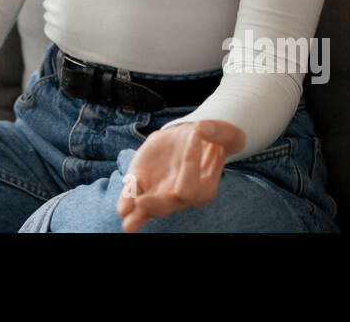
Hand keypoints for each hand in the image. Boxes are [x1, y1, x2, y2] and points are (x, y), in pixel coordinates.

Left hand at [115, 119, 245, 231]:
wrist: (194, 136)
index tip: (195, 133)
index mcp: (203, 189)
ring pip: (148, 208)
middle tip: (143, 202)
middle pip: (169, 205)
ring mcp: (160, 191)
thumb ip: (218, 132)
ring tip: (127, 221)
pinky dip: (127, 199)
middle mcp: (180, 196)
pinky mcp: (143, 180)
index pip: (192, 186)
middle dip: (156, 205)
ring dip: (137, 214)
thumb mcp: (227, 134)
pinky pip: (134, 194)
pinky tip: (122, 208)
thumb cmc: (216, 140)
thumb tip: (201, 128)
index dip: (191, 161)